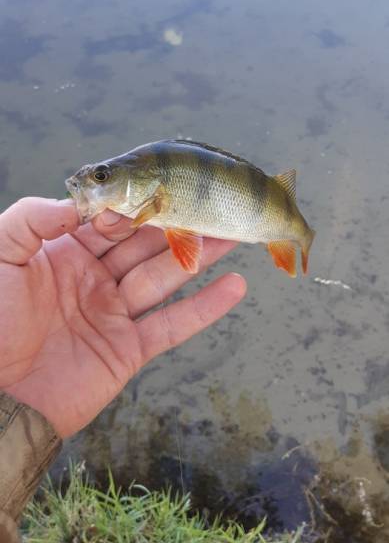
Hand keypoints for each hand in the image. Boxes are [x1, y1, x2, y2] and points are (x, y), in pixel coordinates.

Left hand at [0, 198, 245, 437]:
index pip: (110, 221)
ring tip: (235, 232)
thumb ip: (32, 219)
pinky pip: (173, 325)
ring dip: (199, 256)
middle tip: (213, 202)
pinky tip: (235, 287)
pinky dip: (205, 308)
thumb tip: (80, 203)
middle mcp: (95, 279)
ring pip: (164, 277)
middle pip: (145, 245)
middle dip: (178, 224)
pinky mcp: (128, 350)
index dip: (134, 207)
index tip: (160, 192)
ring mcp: (114, 314)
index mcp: (65, 252)